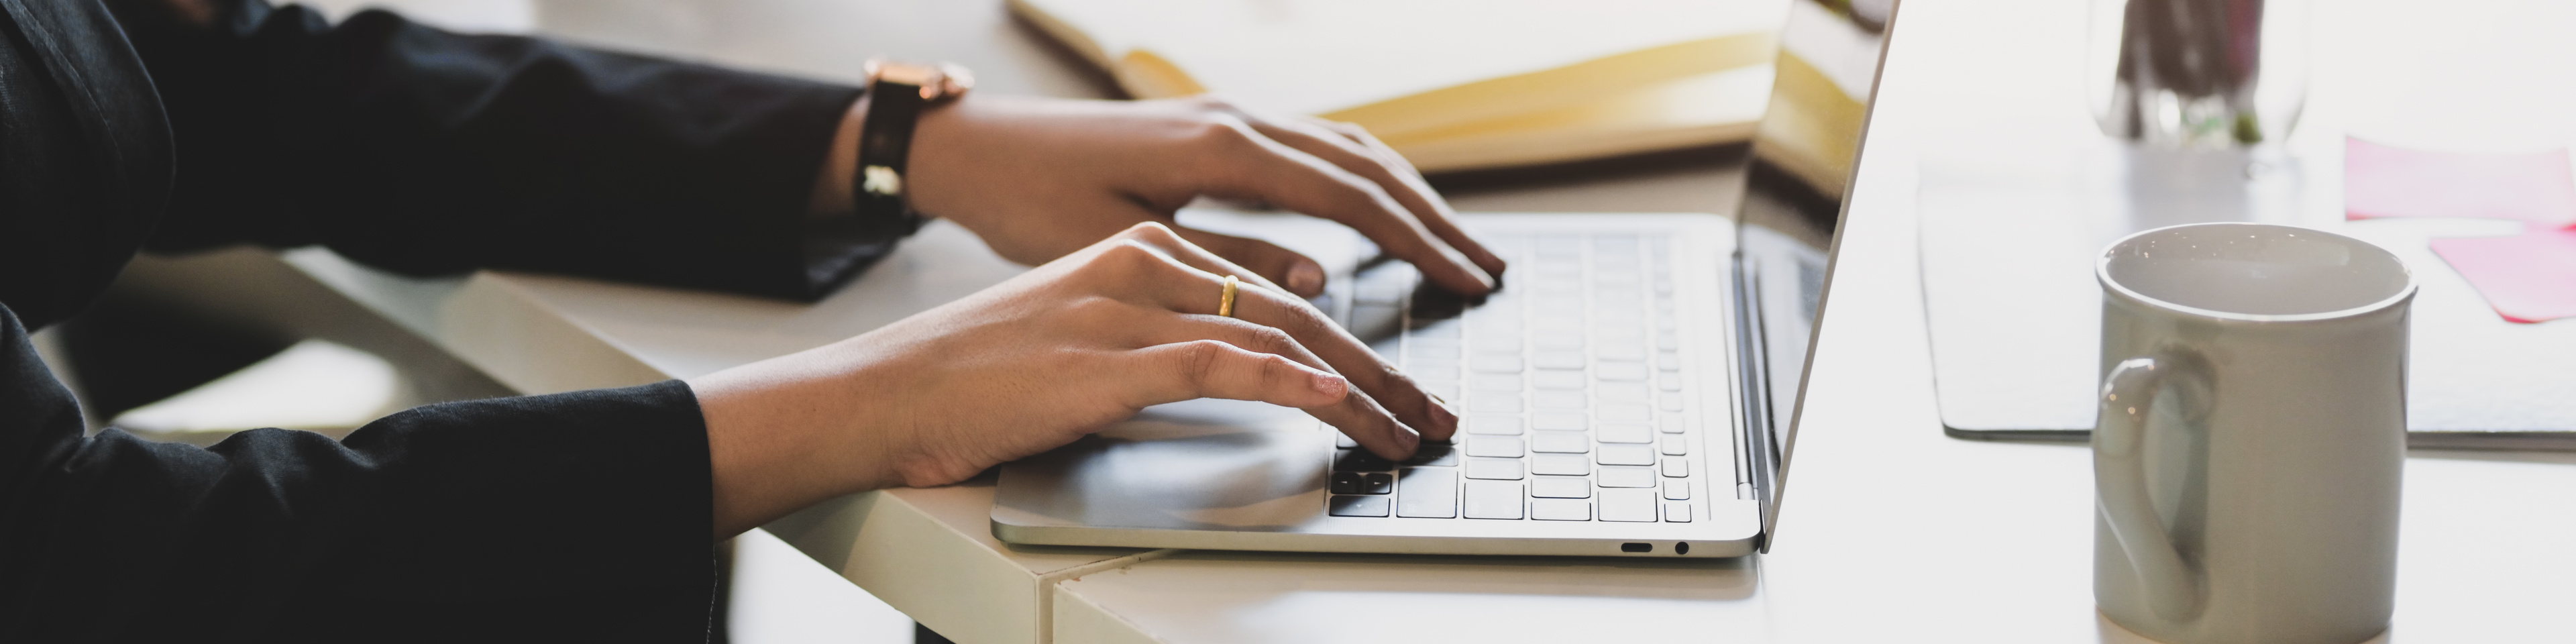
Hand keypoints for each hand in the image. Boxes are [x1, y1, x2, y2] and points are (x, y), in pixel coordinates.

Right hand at [689, 223, 1458, 536]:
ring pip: (1278, 333)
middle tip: (1432, 410)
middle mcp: (1145, 267)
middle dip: (1380, 363)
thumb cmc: (974, 378)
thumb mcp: (1080, 344)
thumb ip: (1155, 344)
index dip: (1349, 332)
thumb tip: (1230, 371)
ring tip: (1410, 427)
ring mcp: (1129, 308)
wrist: (886, 391)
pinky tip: (1337, 401)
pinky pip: (1225, 362)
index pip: (1272, 285)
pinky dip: (1292, 381)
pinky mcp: (1111, 359)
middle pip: (1295, 304)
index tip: (1397, 379)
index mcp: (1140, 255)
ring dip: (1361, 385)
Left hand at [816, 94, 1507, 297]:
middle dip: (1435, 220)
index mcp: (1221, 148)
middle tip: (1489, 270)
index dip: (1418, 240)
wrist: (979, 148)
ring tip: (1456, 243)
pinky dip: (1364, 179)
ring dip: (1408, 195)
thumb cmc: (1033, 201)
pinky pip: (1313, 147)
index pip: (1349, 193)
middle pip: (1365, 165)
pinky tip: (1381, 211)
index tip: (1468, 278)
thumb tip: (1318, 280)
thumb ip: (1224, 263)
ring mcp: (1228, 118)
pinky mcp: (1215, 130)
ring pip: (1346, 147)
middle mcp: (1235, 120)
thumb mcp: (1125, 246)